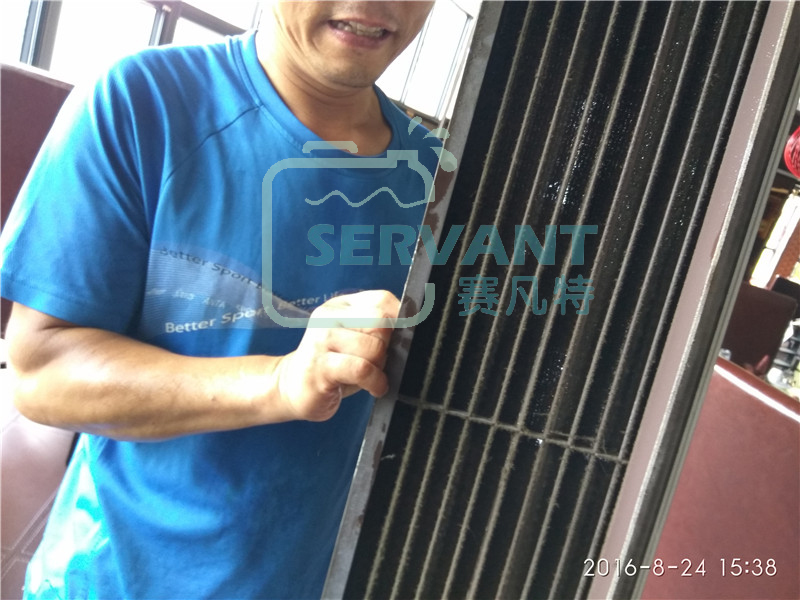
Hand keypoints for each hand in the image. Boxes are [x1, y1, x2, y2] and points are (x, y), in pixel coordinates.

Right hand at [275, 290, 398, 420]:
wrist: (291, 386)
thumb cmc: (332, 365)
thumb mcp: (353, 340)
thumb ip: (376, 330)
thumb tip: (411, 328)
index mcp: (341, 306)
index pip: (382, 299)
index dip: (400, 319)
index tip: (401, 338)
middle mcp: (329, 318)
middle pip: (381, 321)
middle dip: (388, 346)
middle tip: (379, 362)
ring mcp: (322, 340)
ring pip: (373, 347)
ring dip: (380, 367)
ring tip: (373, 376)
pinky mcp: (320, 367)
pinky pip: (362, 369)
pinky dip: (375, 381)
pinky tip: (374, 387)